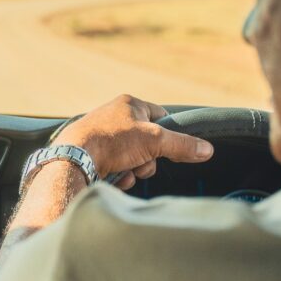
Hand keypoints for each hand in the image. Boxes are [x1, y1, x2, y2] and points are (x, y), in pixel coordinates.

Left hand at [55, 94, 213, 189]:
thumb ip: (182, 145)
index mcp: (129, 104)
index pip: (161, 117)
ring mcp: (102, 135)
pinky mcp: (93, 153)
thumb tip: (207, 150)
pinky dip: (119, 175)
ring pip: (134, 157)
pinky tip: (113, 176)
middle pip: (148, 142)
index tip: (168, 149)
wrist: (73, 159)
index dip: (168, 135)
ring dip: (135, 169)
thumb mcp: (153, 141)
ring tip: (124, 170)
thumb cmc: (111, 142)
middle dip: (148, 159)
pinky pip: (117, 166)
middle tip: (141, 162)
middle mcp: (114, 116)